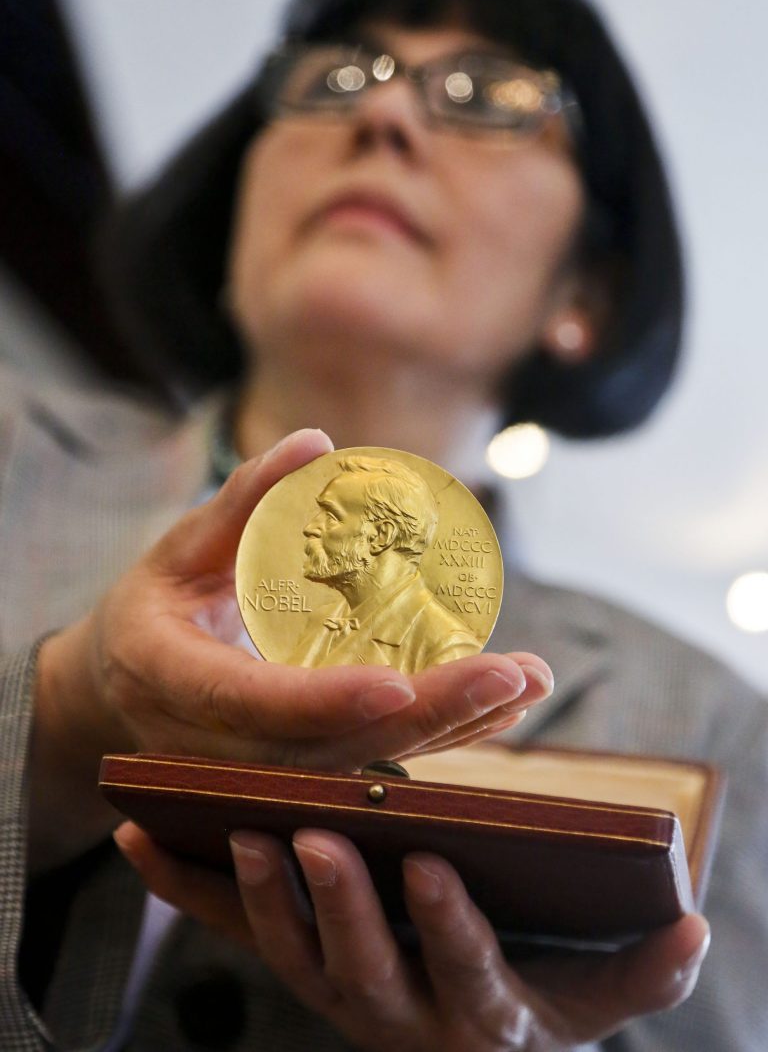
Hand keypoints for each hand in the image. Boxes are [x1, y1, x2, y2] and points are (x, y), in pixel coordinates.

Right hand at [30, 430, 551, 870]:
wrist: (128, 690)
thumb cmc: (154, 608)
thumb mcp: (179, 550)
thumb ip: (243, 501)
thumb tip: (315, 442)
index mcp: (176, 686)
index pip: (256, 705)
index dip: (326, 699)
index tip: (399, 682)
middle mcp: (223, 748)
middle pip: (334, 749)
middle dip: (428, 716)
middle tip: (512, 674)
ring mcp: (266, 769)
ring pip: (367, 764)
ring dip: (456, 728)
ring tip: (531, 683)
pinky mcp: (304, 767)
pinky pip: (377, 759)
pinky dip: (443, 735)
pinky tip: (503, 708)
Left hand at [115, 823, 709, 1051]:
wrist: (459, 1046)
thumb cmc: (530, 1004)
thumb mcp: (589, 1000)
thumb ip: (638, 973)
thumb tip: (691, 929)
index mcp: (471, 1005)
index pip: (462, 967)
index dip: (450, 922)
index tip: (435, 862)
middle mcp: (392, 1007)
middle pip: (359, 963)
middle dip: (338, 902)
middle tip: (314, 833)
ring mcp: (332, 986)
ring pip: (287, 950)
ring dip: (259, 893)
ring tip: (238, 827)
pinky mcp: (290, 960)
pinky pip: (228, 930)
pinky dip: (182, 887)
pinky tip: (137, 838)